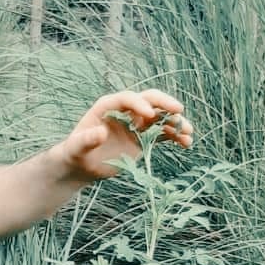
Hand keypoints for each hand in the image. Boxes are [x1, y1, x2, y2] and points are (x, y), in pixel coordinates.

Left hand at [55, 89, 193, 183]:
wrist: (82, 166)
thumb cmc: (76, 152)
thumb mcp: (77, 147)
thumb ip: (87, 139)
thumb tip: (101, 133)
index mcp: (108, 107)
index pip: (127, 99)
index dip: (139, 104)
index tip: (149, 114)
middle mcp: (125, 112)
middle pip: (149, 100)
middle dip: (165, 103)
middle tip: (179, 110)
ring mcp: (136, 124)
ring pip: (160, 117)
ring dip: (175, 122)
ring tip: (189, 132)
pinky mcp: (143, 138)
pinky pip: (162, 134)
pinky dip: (175, 137)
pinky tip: (186, 143)